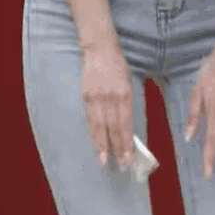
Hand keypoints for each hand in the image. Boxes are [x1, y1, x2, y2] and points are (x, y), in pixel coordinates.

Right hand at [82, 44, 133, 169]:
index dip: (126, 142)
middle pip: (113, 128)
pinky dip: (93, 133)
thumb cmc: (118, 66)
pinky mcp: (86, 96)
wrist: (100, 49)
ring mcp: (96, 98)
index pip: (125, 124)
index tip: (129, 158)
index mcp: (124, 94)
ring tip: (104, 161)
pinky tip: (96, 143)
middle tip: (121, 165)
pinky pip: (90, 119)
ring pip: (99, 127)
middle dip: (117, 148)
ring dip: (102, 145)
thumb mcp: (129, 83)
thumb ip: (127, 104)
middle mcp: (110, 97)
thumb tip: (127, 128)